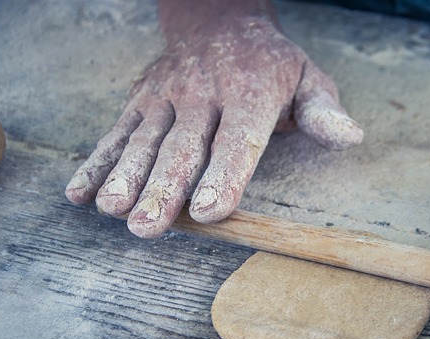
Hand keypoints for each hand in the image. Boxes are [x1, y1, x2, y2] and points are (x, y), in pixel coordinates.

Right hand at [65, 0, 361, 237]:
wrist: (219, 20)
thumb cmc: (270, 65)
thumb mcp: (306, 78)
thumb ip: (322, 110)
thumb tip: (350, 138)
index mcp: (250, 93)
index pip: (236, 140)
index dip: (224, 176)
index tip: (208, 212)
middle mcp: (204, 93)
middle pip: (183, 147)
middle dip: (163, 188)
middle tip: (147, 227)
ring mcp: (167, 94)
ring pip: (145, 139)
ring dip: (126, 176)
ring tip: (113, 210)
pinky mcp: (142, 97)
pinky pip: (117, 130)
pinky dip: (97, 161)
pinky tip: (80, 192)